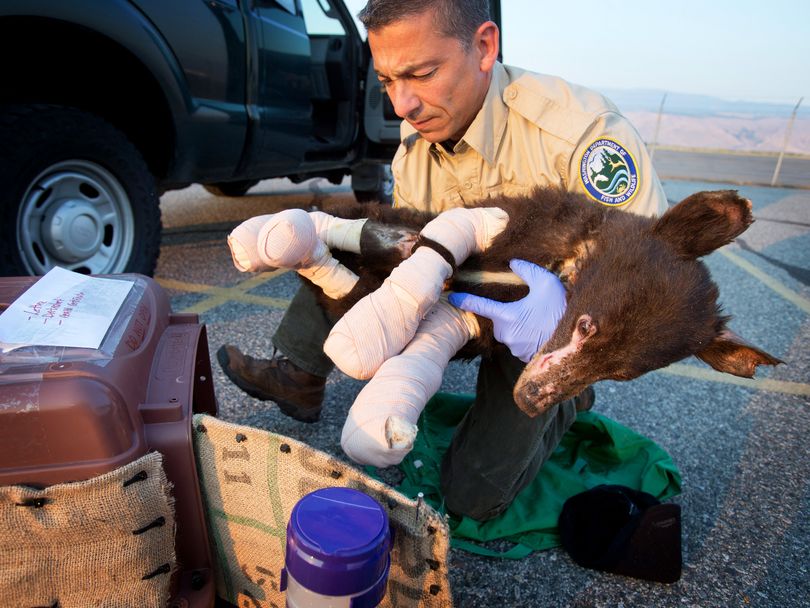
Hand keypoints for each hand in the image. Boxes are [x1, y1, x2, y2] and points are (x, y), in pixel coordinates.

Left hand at [448, 259, 566, 362]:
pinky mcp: (523, 357)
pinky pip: (519, 343)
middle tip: (531, 308)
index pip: (480, 306)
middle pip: (498, 319)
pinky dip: (526, 336)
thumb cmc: (560, 310)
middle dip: (509, 313)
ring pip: (509, 332)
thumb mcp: (546, 283)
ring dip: (519, 325)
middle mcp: (506, 334)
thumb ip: (527, 270)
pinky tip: (541, 332)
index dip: (464, 300)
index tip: (452, 297)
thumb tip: (513, 264)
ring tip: (540, 320)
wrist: (577, 340)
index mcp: (507, 316)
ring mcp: (514, 348)